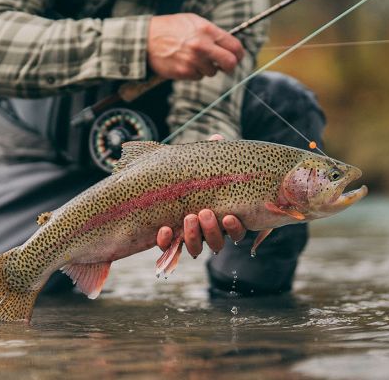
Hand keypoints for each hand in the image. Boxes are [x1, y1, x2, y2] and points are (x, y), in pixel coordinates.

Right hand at [147, 13, 244, 80]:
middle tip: (226, 66)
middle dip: (230, 66)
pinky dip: (193, 72)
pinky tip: (183, 62)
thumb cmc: (171, 28)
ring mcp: (193, 61)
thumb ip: (212, 32)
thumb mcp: (193, 21)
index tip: (237, 56)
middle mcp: (202, 46)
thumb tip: (228, 44)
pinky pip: (197, 77)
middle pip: (230, 63)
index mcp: (207, 31)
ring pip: (212, 72)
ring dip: (206, 68)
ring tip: (193, 58)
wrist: (146, 39)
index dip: (239, 54)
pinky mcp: (184, 72)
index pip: (234, 46)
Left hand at [156, 134, 245, 255]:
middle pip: (217, 242)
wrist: (153, 192)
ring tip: (188, 217)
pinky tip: (164, 228)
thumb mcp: (198, 167)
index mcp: (221, 216)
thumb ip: (209, 156)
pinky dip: (166, 241)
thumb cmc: (187, 178)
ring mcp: (187, 239)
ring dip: (194, 237)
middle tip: (204, 212)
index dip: (235, 227)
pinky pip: (168, 249)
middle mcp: (207, 232)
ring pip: (196, 249)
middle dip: (212, 230)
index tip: (228, 216)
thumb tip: (217, 138)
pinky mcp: (168, 242)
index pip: (236, 229)